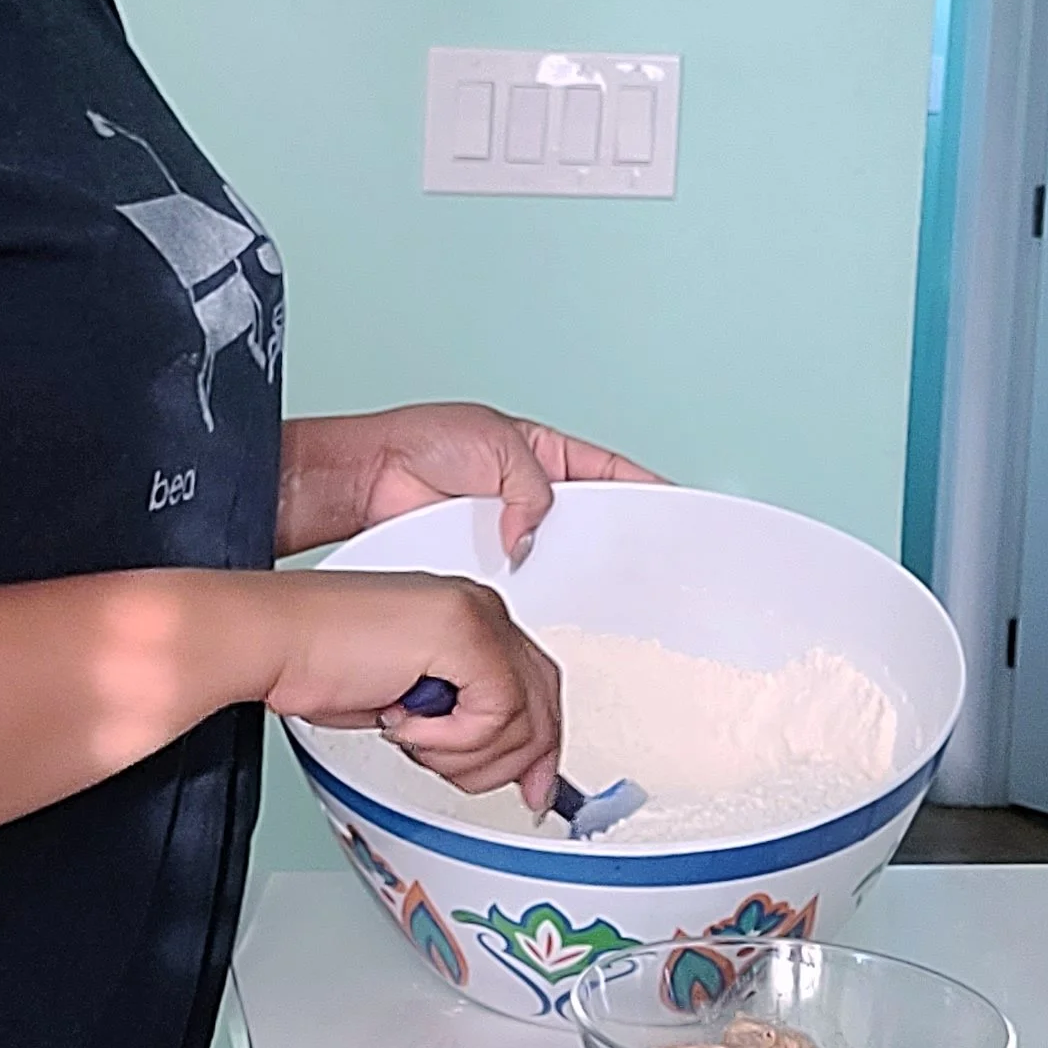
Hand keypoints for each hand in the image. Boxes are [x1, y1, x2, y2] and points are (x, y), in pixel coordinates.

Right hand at [263, 569, 563, 806]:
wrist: (275, 639)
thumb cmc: (318, 662)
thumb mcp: (409, 700)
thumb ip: (463, 716)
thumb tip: (512, 763)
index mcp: (468, 614)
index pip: (535, 683)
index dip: (540, 744)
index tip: (534, 787)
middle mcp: (479, 607)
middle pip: (544, 702)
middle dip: (519, 761)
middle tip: (496, 787)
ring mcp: (476, 615)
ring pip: (522, 720)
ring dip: (463, 755)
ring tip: (413, 737)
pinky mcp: (464, 633)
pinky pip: (494, 716)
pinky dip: (449, 741)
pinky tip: (405, 726)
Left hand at [278, 403, 664, 564]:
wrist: (371, 479)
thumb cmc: (424, 443)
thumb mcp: (495, 444)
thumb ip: (530, 487)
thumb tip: (534, 534)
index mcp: (549, 455)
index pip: (612, 475)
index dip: (647, 493)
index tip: (676, 513)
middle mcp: (536, 496)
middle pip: (593, 524)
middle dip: (616, 544)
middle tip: (643, 566)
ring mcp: (515, 531)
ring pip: (560, 557)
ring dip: (573, 573)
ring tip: (602, 592)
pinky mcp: (491, 563)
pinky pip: (523, 581)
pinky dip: (535, 593)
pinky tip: (549, 604)